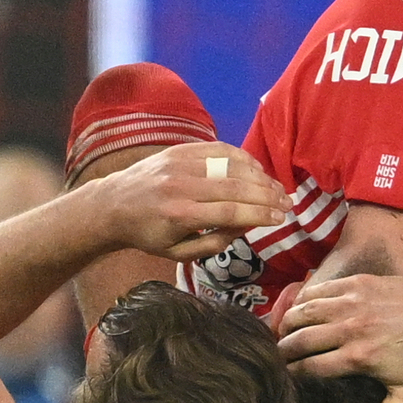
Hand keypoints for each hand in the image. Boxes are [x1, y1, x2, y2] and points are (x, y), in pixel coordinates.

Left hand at [83, 141, 282, 261]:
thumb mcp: (178, 253)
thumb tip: (246, 226)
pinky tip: (257, 169)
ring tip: (278, 188)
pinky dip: (242, 158)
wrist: (115, 204)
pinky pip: (218, 149)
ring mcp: (180, 163)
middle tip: (287, 203)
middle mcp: (182, 186)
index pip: (231, 211)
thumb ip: (215, 243)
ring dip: (260, 176)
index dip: (260, 214)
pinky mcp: (180, 150)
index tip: (281, 218)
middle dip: (267, 195)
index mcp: (180, 215)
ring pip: (230, 165)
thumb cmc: (149, 234)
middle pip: (235, 187)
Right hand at [273, 275, 402, 402]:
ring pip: (303, 312)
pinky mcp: (356, 283)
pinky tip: (299, 312)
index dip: (291, 375)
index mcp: (358, 357)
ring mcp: (351, 302)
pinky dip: (302, 302)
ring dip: (288, 325)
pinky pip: (317, 290)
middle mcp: (350, 328)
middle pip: (299, 340)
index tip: (285, 380)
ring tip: (284, 336)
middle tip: (277, 359)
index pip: (309, 368)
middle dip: (282, 352)